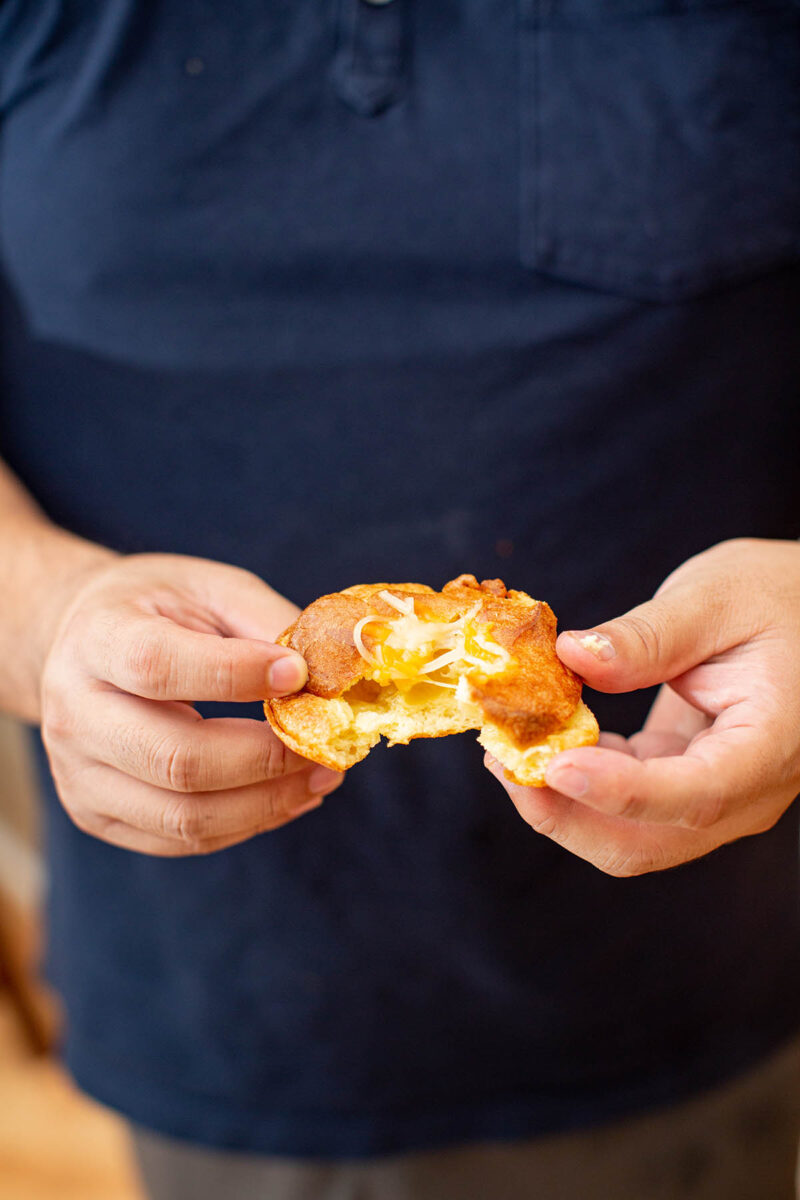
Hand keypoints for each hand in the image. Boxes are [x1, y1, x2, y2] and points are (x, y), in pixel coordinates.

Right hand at [40, 554, 343, 855]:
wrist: (78, 640)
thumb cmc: (156, 607)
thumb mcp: (210, 587)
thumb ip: (265, 621)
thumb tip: (330, 672)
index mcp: (97, 637)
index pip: (157, 665)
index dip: (235, 675)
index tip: (299, 673)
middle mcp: (73, 711)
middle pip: (175, 758)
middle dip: (266, 759)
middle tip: (328, 746)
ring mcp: (76, 773)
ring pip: (181, 815)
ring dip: (266, 803)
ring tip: (321, 776)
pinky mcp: (94, 813)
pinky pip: (179, 838)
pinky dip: (245, 823)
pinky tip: (286, 797)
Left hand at [486, 538, 799, 875]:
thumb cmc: (779, 595)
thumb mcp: (715, 598)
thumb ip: (647, 637)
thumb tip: (572, 656)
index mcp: (771, 746)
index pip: (694, 794)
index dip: (618, 791)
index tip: (554, 764)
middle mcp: (746, 790)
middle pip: (646, 842)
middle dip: (564, 813)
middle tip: (501, 759)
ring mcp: (714, 795)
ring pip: (628, 835)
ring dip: (560, 802)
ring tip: (504, 747)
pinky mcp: (685, 781)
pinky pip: (624, 804)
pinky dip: (576, 779)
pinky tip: (541, 739)